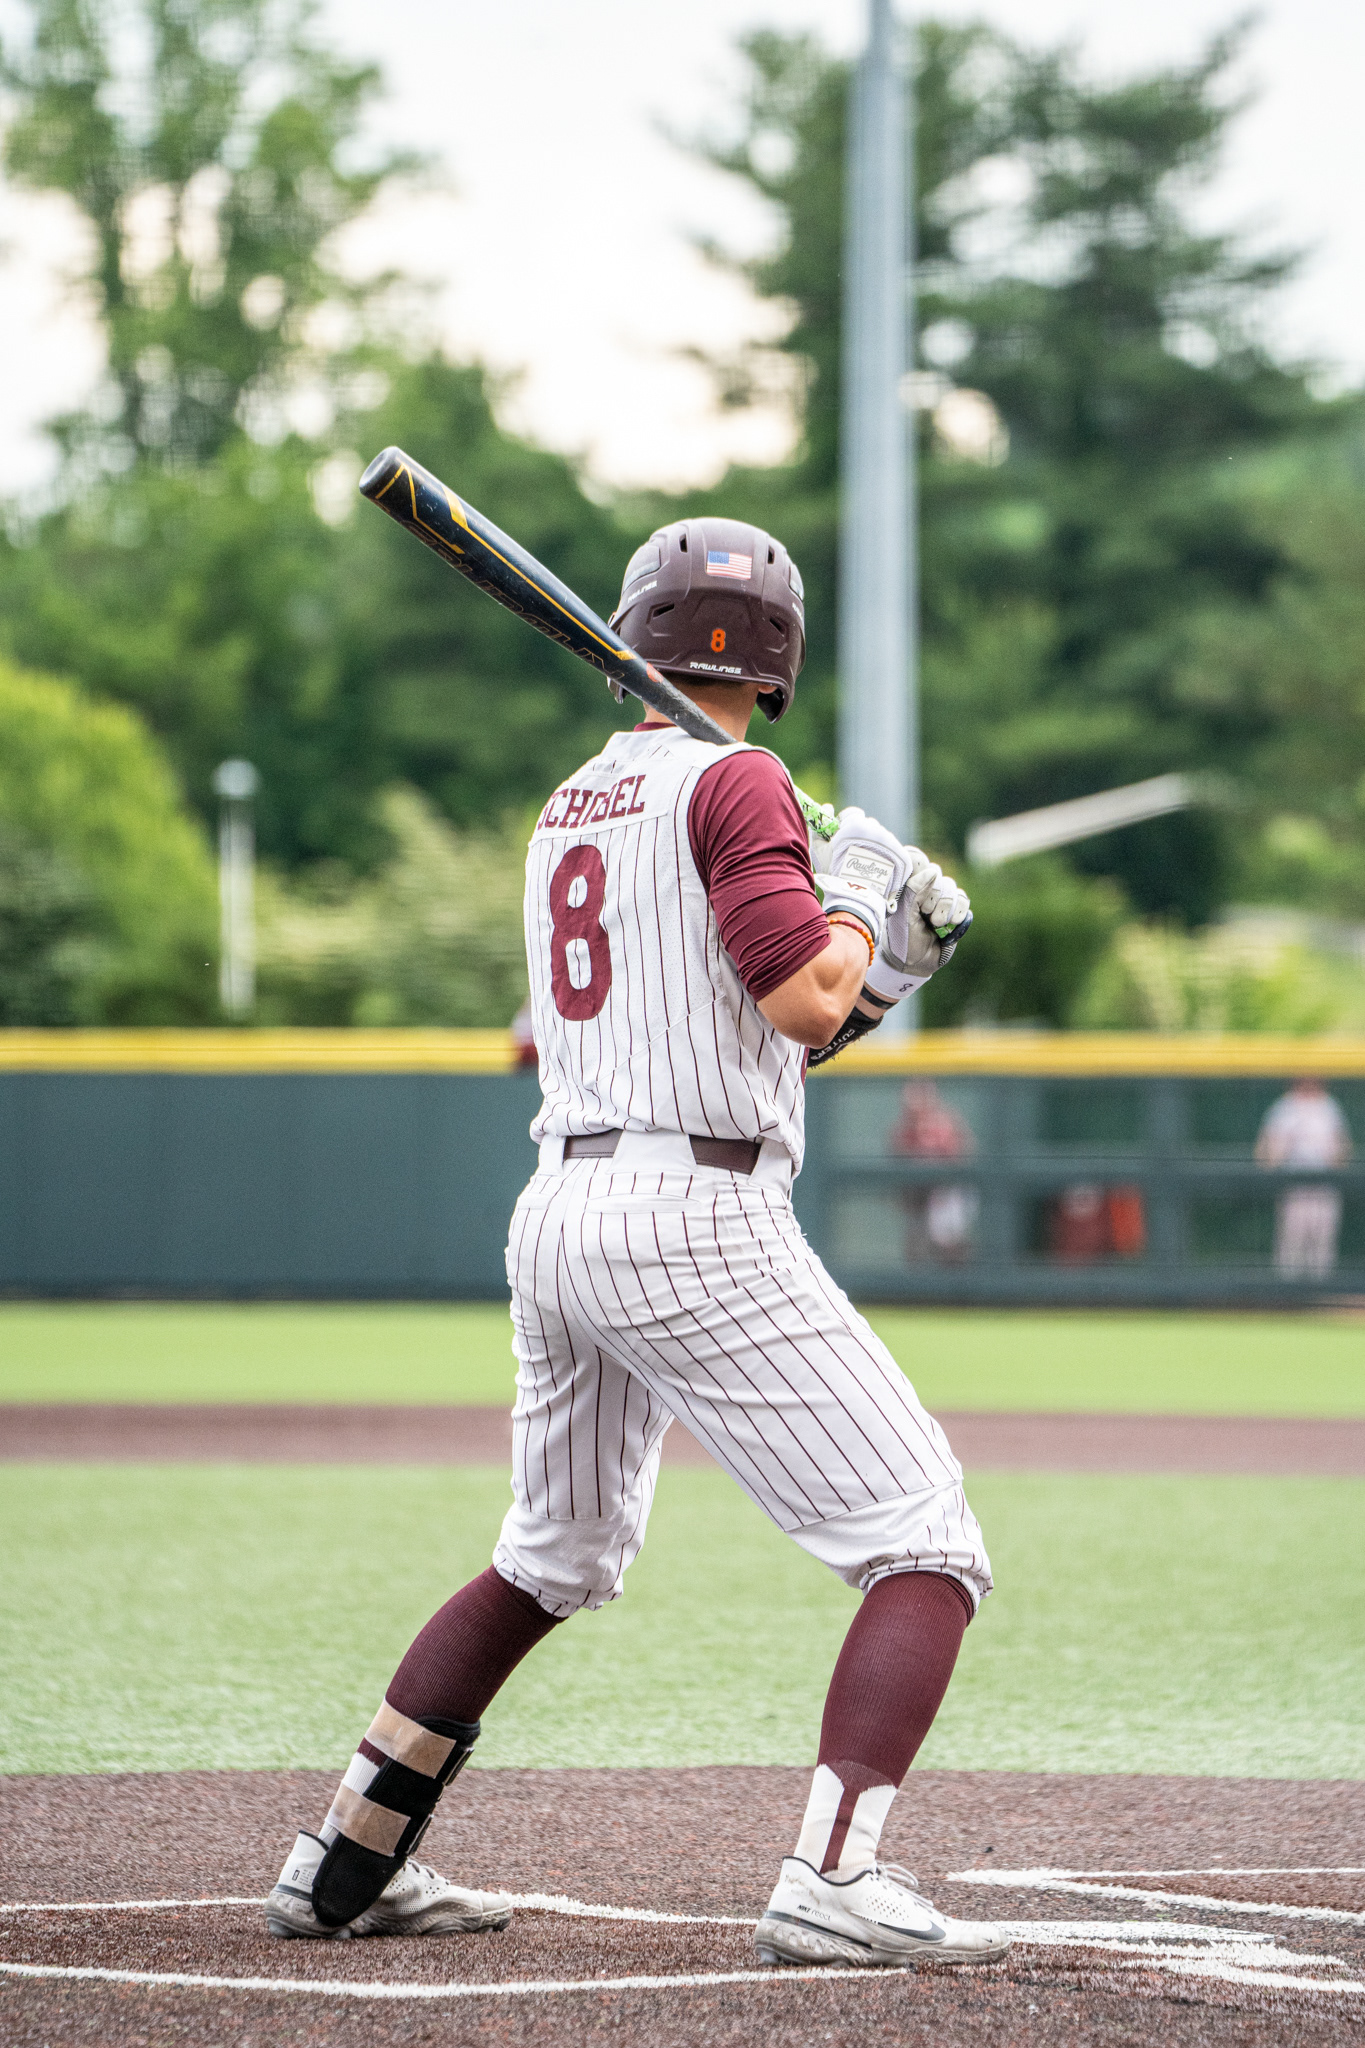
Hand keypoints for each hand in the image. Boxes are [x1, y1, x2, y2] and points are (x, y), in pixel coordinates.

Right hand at [819, 808, 913, 950]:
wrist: (857, 897)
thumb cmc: (834, 872)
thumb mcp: (820, 850)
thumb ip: (820, 828)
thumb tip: (828, 807)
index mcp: (857, 824)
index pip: (853, 814)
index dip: (846, 824)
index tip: (843, 837)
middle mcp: (877, 829)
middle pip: (869, 826)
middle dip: (862, 837)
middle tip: (855, 854)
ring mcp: (892, 842)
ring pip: (882, 840)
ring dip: (875, 848)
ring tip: (866, 866)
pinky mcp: (902, 856)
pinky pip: (894, 853)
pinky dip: (887, 860)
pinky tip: (877, 872)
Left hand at [862, 846, 971, 1008]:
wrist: (915, 964)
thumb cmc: (901, 939)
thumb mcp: (903, 915)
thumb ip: (913, 891)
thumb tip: (931, 872)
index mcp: (905, 884)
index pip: (915, 859)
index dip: (920, 866)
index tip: (918, 882)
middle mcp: (923, 887)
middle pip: (936, 873)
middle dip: (933, 895)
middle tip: (924, 913)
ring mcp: (940, 898)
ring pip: (951, 887)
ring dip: (945, 907)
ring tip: (936, 924)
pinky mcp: (955, 909)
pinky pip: (963, 899)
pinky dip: (958, 912)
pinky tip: (950, 924)